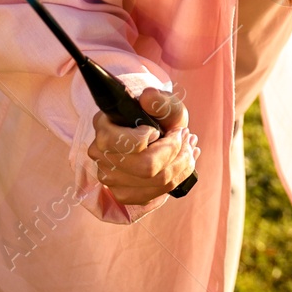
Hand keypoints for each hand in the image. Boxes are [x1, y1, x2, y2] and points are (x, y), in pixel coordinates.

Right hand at [88, 88, 197, 206]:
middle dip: (176, 152)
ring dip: (182, 164)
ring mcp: (109, 179)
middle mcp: (101, 155)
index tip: (161, 129)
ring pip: (157, 182)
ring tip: (190, 147)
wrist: (155, 130)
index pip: (131, 145)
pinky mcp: (123, 194)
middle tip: (185, 136)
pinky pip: (157, 194)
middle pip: (147, 169)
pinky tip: (185, 162)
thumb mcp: (164, 103)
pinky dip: (178, 177)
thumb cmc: (157, 116)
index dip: (153, 139)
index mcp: (104, 127)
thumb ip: (159, 100)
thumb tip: (148, 97)